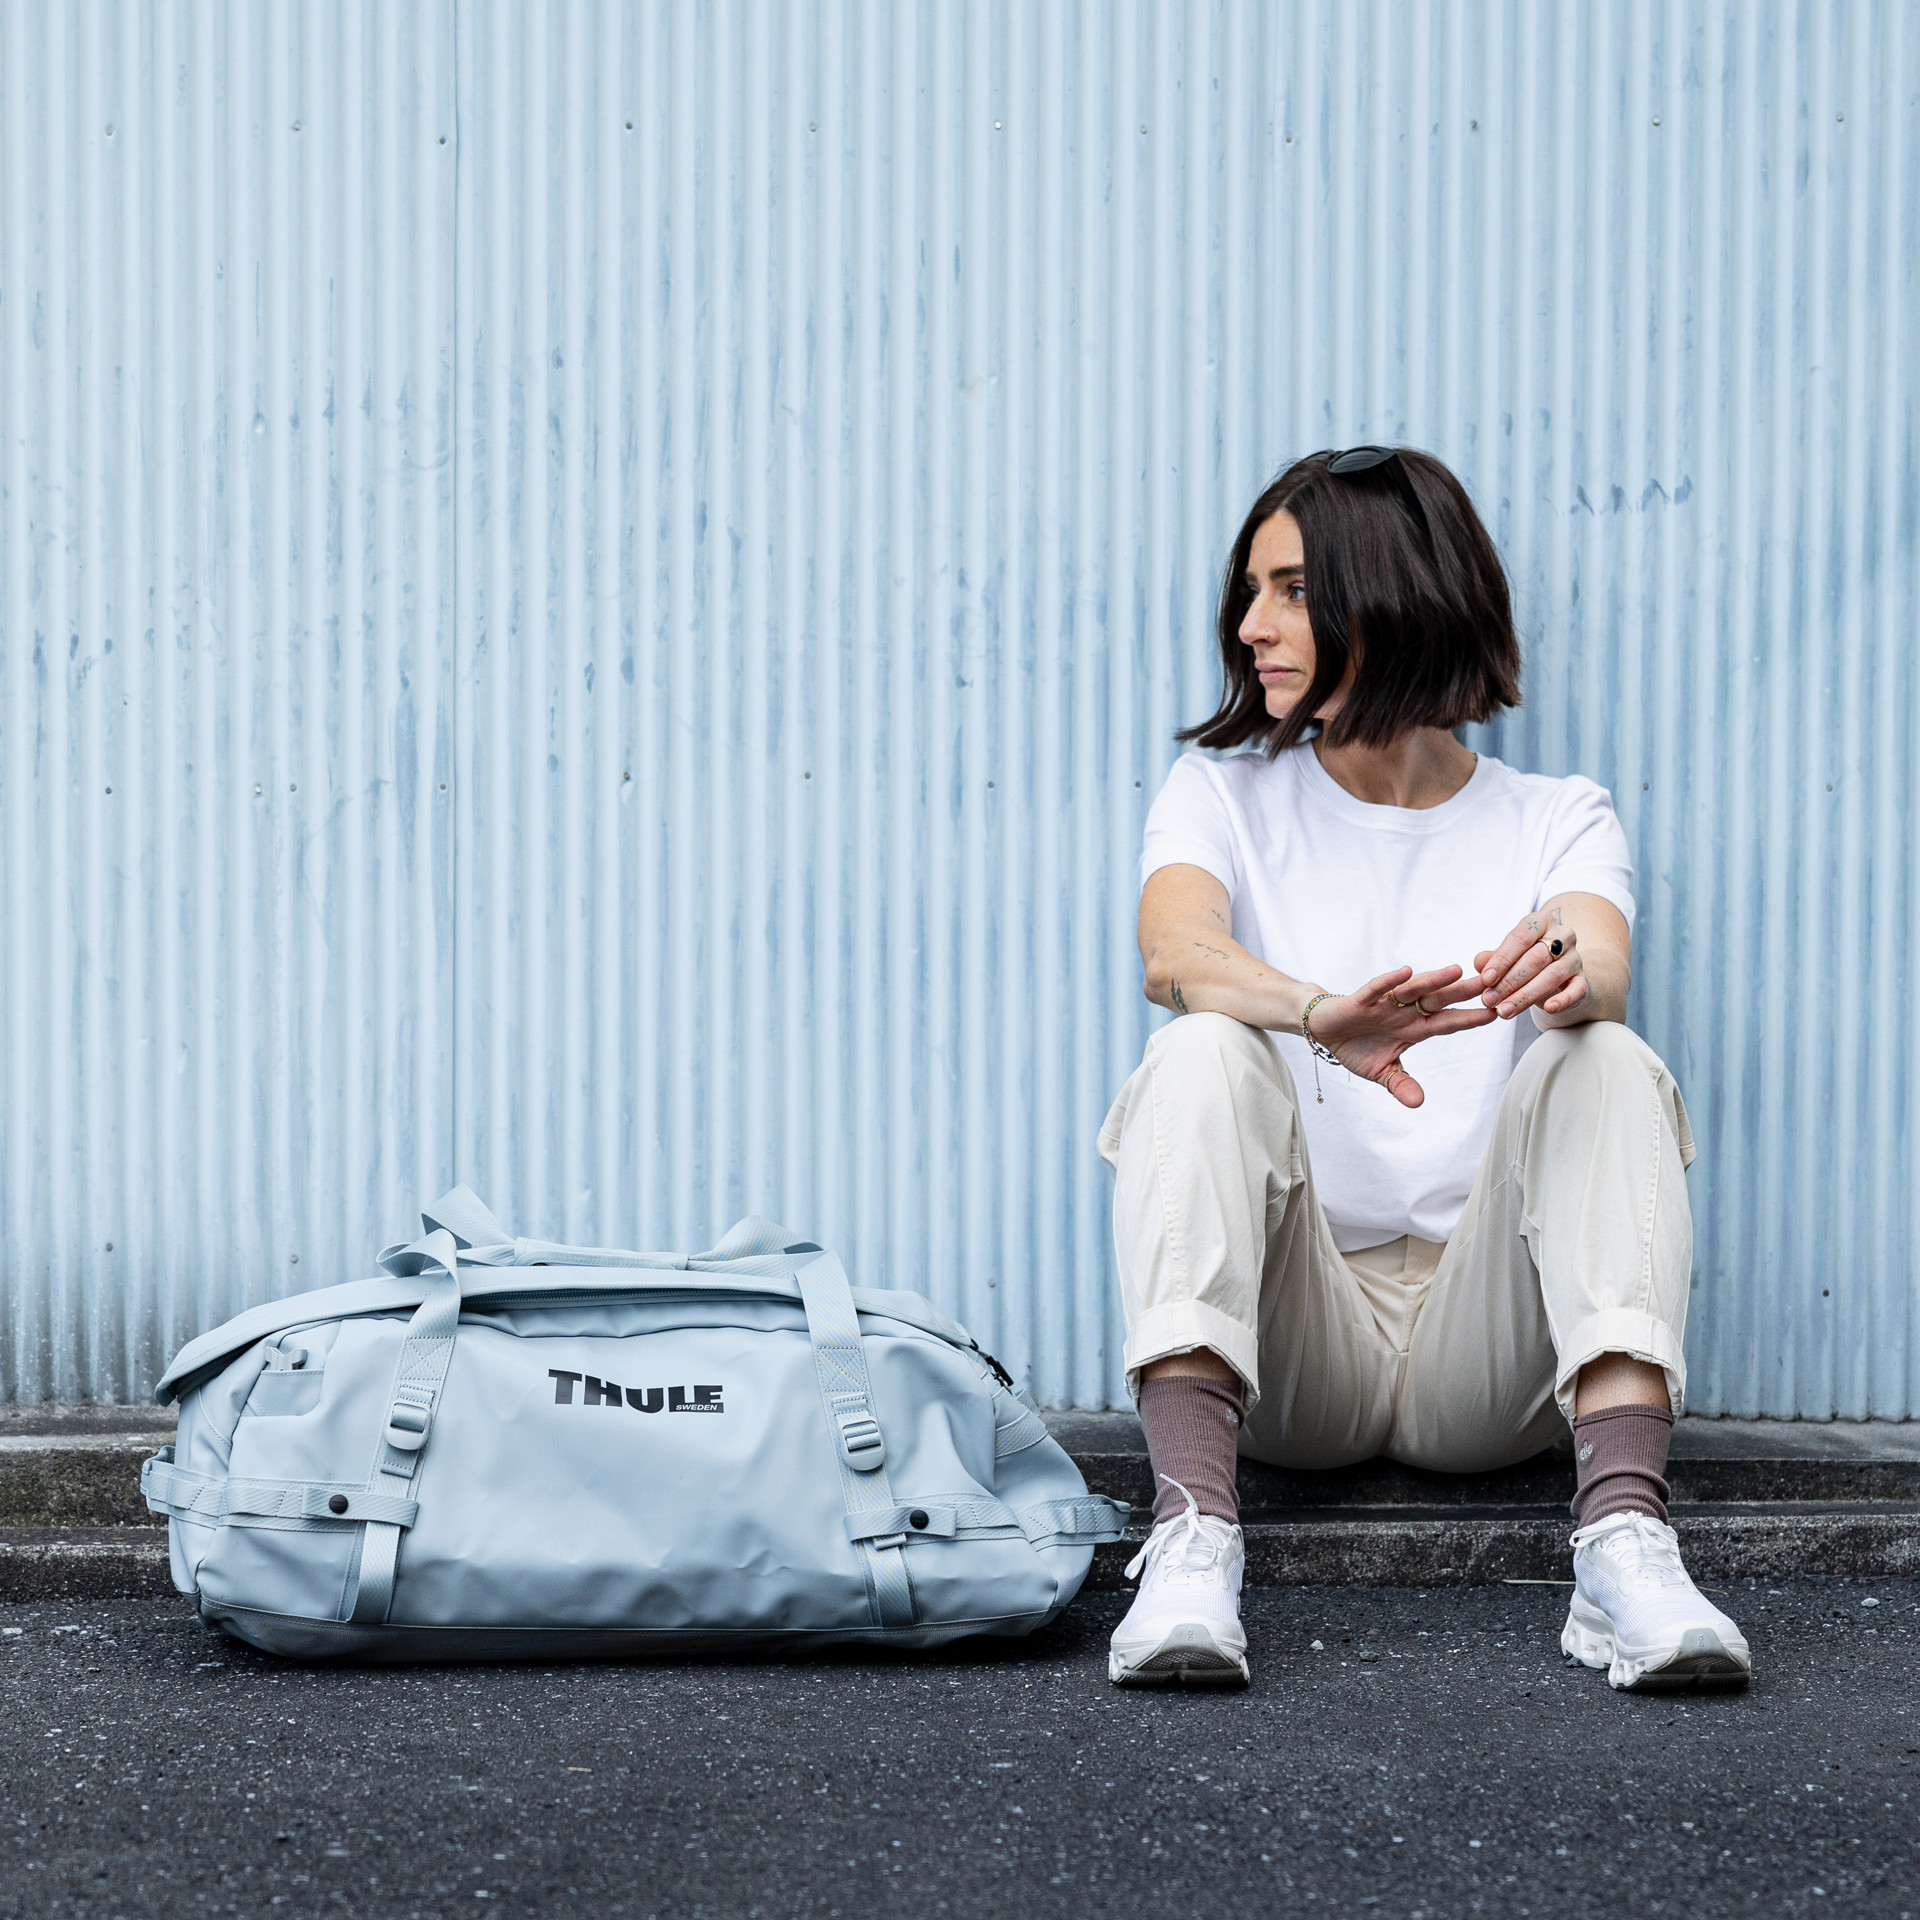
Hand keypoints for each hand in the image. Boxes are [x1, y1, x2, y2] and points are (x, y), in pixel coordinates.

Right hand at [1305, 965, 1496, 1108]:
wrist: (1324, 1030)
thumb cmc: (1357, 1047)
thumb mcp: (1381, 1072)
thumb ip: (1400, 1085)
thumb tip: (1419, 1103)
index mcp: (1413, 1029)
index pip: (1448, 1022)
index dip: (1470, 1018)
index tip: (1496, 1013)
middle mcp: (1404, 1012)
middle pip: (1438, 1000)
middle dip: (1463, 992)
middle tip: (1491, 981)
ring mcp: (1384, 1003)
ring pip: (1414, 990)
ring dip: (1434, 980)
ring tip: (1456, 971)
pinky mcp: (1361, 1000)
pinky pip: (1378, 988)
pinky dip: (1390, 981)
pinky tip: (1407, 972)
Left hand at [1475, 909, 1588, 1022]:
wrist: (1560, 973)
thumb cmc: (1527, 959)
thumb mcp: (1509, 955)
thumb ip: (1493, 957)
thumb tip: (1479, 962)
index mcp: (1541, 921)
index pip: (1521, 937)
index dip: (1502, 959)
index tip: (1485, 979)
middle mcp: (1562, 936)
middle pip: (1535, 959)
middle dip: (1508, 982)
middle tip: (1489, 1000)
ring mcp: (1575, 957)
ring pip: (1551, 976)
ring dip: (1525, 996)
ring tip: (1504, 1011)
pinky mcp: (1583, 979)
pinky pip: (1576, 990)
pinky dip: (1563, 1000)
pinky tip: (1549, 1008)